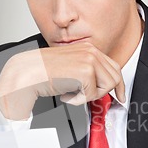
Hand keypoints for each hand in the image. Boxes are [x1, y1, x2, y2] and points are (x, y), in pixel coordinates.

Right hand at [0, 42, 124, 119]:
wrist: (26, 73)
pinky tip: (65, 94)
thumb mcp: (69, 67)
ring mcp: (90, 60)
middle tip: (85, 97)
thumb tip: (101, 86)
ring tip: (72, 93)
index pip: (113, 67)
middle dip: (103, 92)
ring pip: (107, 87)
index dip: (119, 84)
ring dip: (90, 96)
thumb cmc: (42, 72)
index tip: (120, 96)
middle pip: (115, 77)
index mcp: (88, 48)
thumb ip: (86, 71)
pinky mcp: (86, 72)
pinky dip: (79, 100)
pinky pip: (93, 95)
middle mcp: (91, 51)